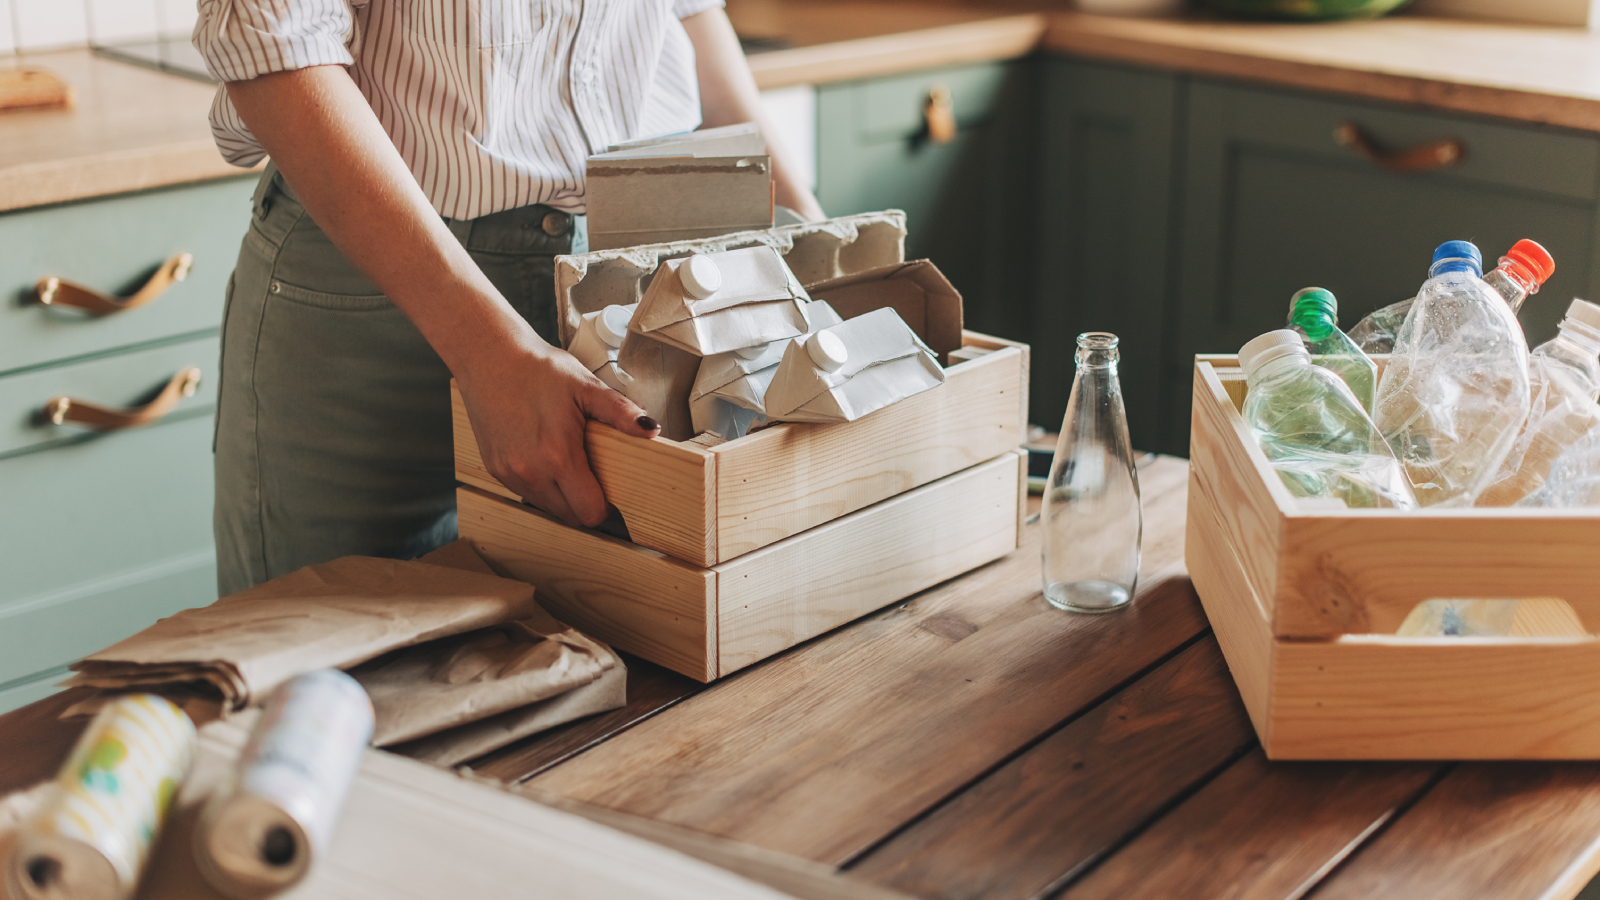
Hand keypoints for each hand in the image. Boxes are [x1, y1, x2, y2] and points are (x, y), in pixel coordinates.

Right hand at [456, 338, 658, 527]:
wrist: (489, 356)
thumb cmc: (538, 368)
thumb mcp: (585, 386)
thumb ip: (620, 412)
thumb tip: (652, 430)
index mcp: (557, 457)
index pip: (589, 512)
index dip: (606, 507)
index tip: (613, 491)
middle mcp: (530, 473)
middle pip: (570, 516)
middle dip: (586, 503)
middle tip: (595, 476)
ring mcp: (509, 474)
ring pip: (547, 508)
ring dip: (563, 497)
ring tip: (570, 464)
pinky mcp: (495, 469)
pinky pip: (526, 493)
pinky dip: (541, 486)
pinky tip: (545, 458)